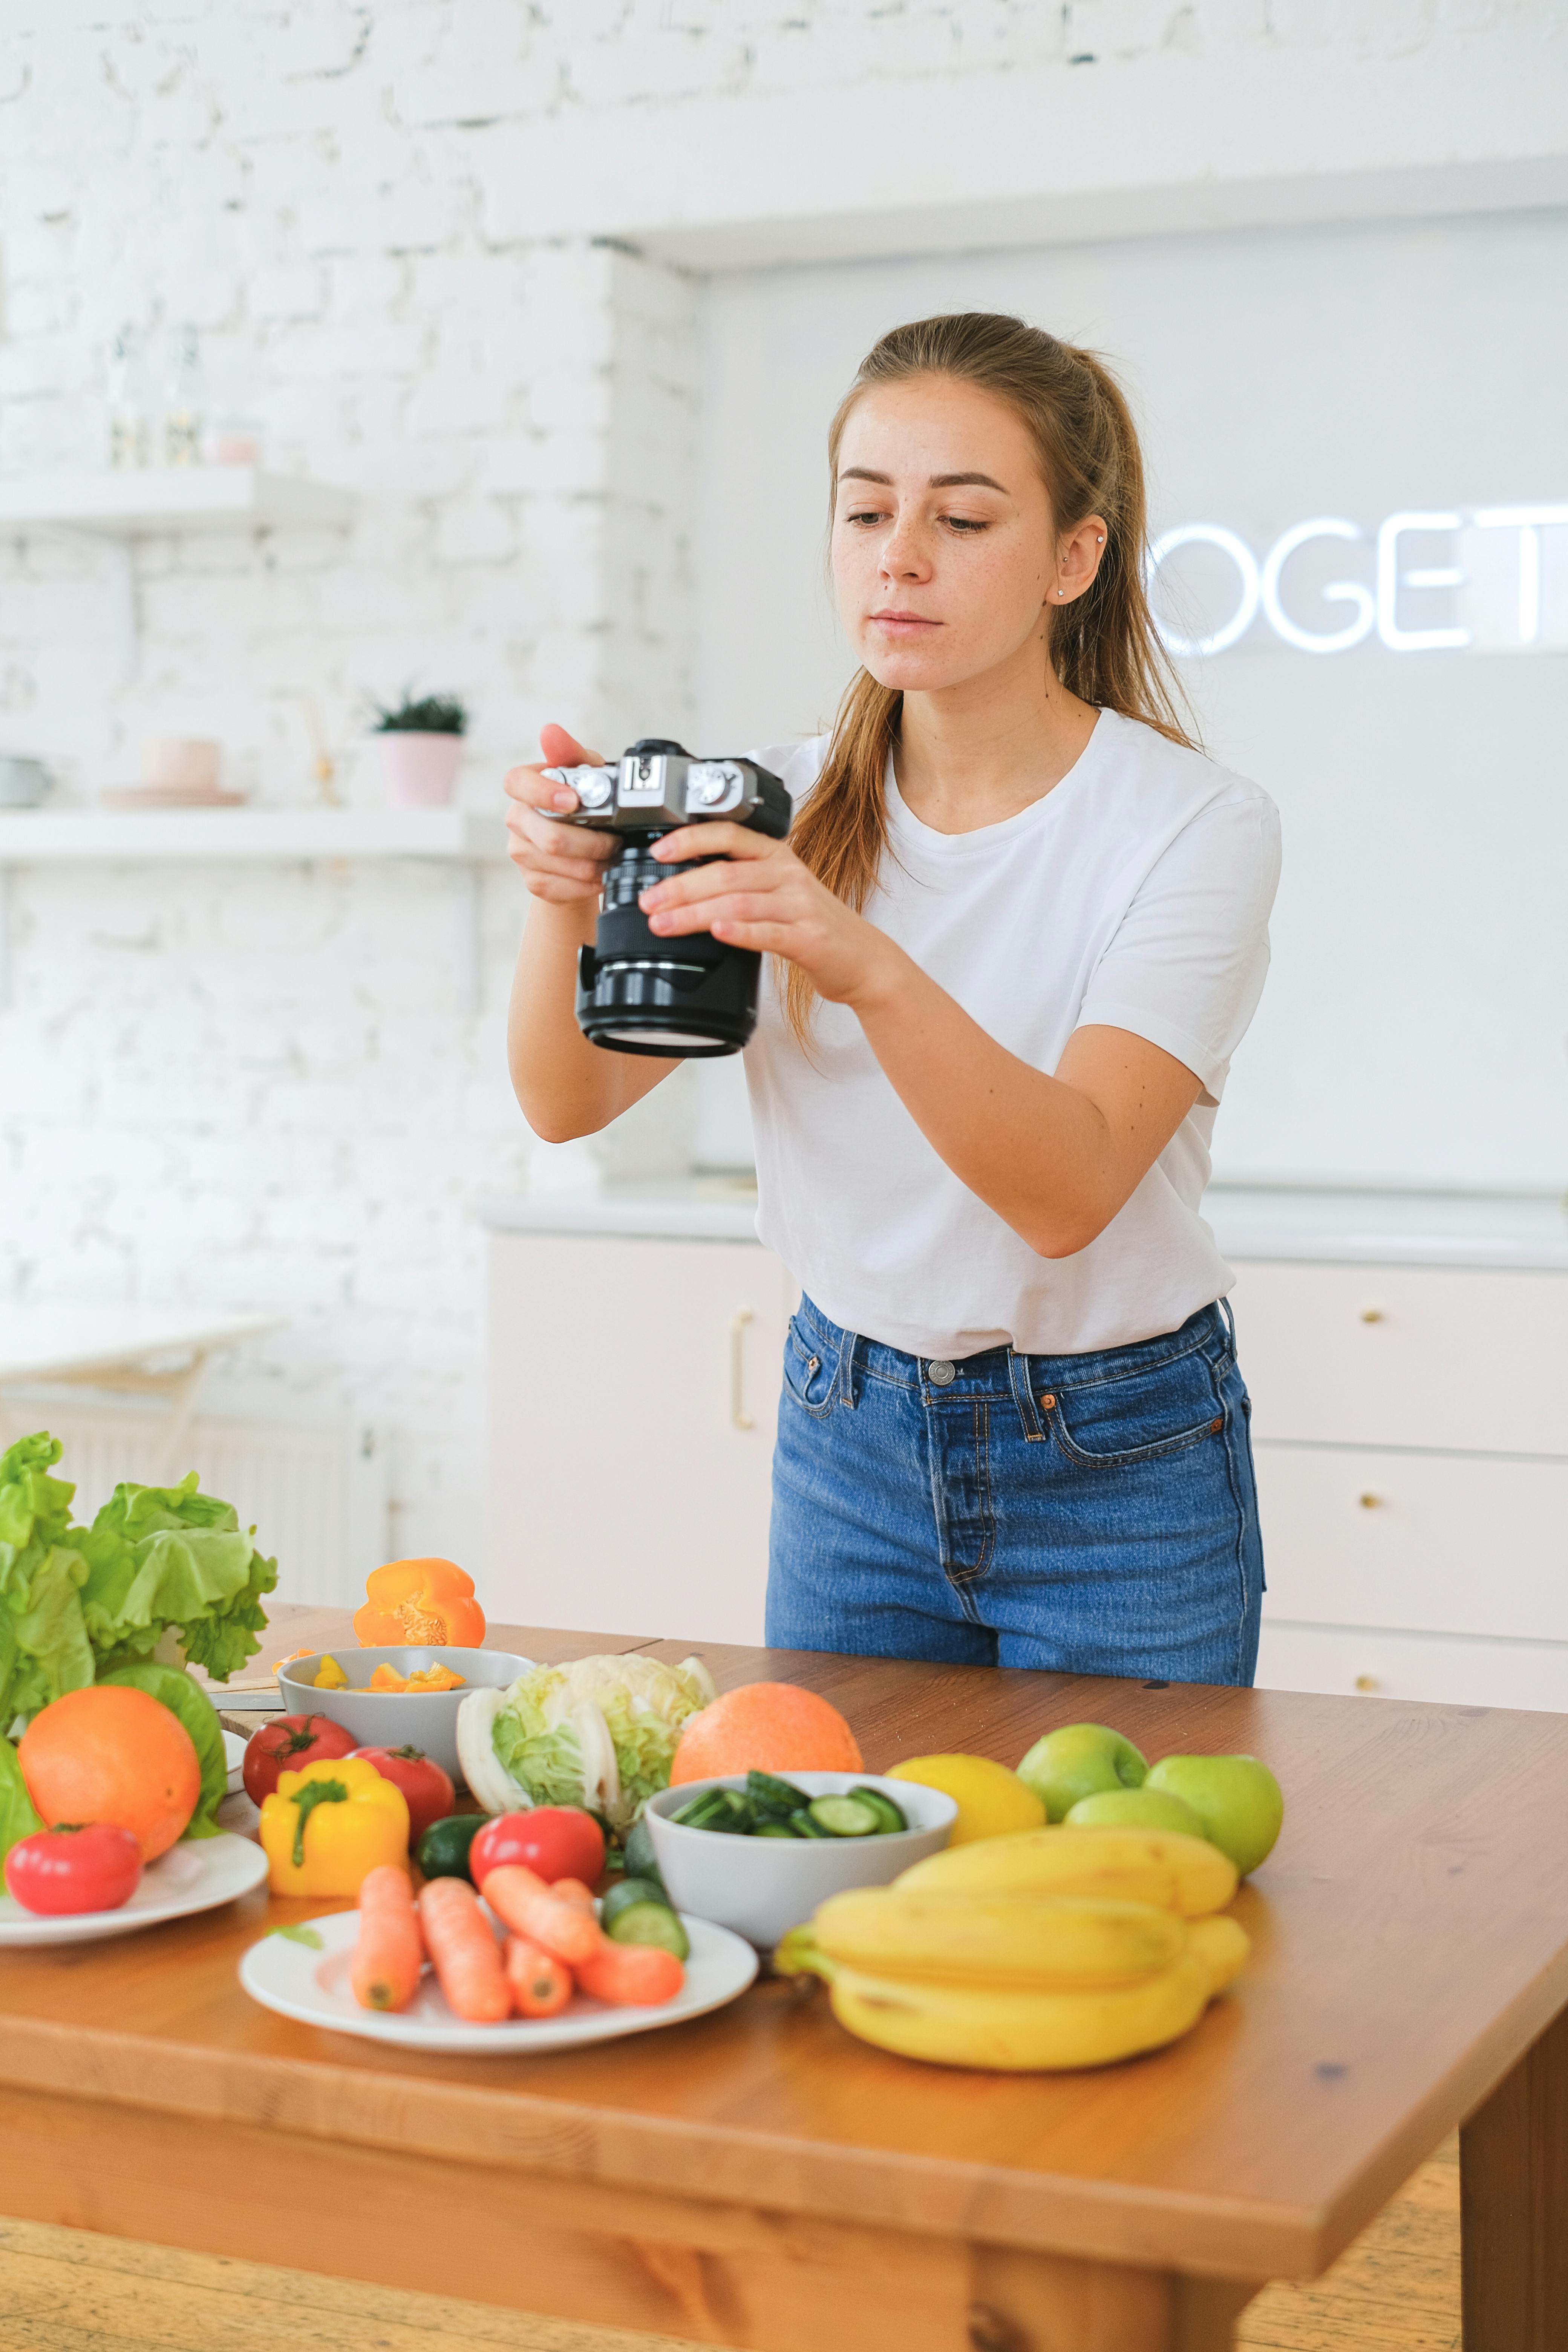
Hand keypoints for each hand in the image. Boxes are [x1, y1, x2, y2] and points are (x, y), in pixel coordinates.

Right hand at [503, 724, 616, 905]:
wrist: (581, 850)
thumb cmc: (584, 804)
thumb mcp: (586, 772)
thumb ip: (571, 753)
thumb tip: (550, 732)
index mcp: (526, 787)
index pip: (517, 783)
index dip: (543, 793)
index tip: (573, 801)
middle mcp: (517, 819)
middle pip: (550, 836)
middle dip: (593, 842)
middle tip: (617, 841)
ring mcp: (521, 852)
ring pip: (560, 864)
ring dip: (595, 864)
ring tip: (614, 857)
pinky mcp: (533, 880)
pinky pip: (562, 887)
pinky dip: (589, 884)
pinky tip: (602, 875)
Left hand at [638, 823, 901, 1008]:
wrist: (863, 960)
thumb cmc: (814, 928)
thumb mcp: (779, 893)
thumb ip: (742, 884)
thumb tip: (685, 886)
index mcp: (777, 857)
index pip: (730, 835)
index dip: (691, 839)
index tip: (659, 852)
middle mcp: (788, 875)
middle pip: (725, 873)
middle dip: (681, 887)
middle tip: (649, 902)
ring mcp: (800, 906)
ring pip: (738, 902)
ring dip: (695, 913)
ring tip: (663, 924)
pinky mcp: (808, 938)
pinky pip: (768, 932)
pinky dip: (739, 932)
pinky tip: (717, 933)